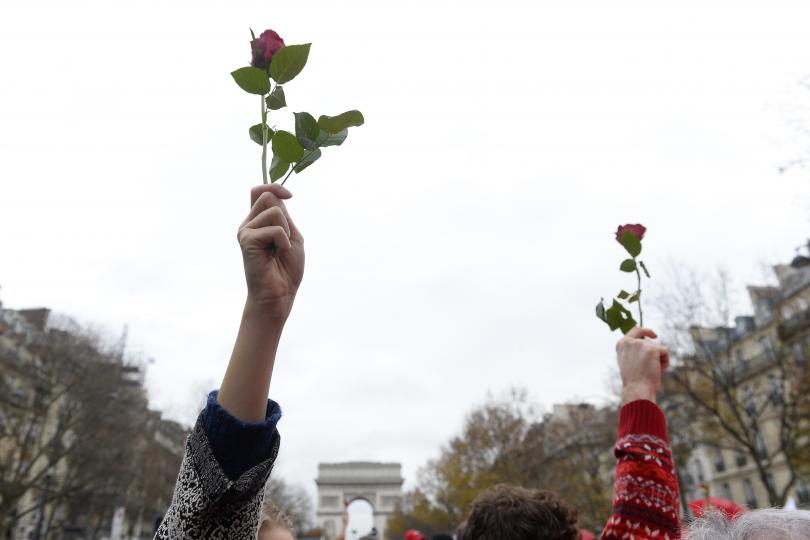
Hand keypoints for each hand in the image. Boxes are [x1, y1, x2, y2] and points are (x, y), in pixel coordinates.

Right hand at [237, 184, 304, 319]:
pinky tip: (277, 255)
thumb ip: (283, 215)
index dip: (274, 187)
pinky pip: (275, 229)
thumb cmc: (286, 269)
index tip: (290, 196)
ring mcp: (245, 231)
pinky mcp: (246, 240)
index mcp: (258, 221)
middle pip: (267, 196)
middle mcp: (248, 223)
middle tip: (284, 240)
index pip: (259, 191)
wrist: (279, 294)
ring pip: (274, 210)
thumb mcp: (291, 236)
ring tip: (279, 250)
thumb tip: (276, 195)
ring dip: (286, 231)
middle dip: (285, 216)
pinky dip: (283, 241)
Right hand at [616, 327, 669, 404]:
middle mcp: (629, 341)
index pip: (635, 330)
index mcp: (621, 344)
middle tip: (648, 370)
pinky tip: (658, 371)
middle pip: (650, 341)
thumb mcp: (629, 362)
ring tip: (650, 372)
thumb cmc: (634, 381)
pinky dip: (665, 362)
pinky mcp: (652, 349)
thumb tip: (649, 346)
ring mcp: (640, 344)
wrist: (637, 390)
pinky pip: (665, 352)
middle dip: (654, 355)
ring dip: (658, 360)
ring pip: (658, 348)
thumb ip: (635, 351)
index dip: (646, 331)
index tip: (654, 335)